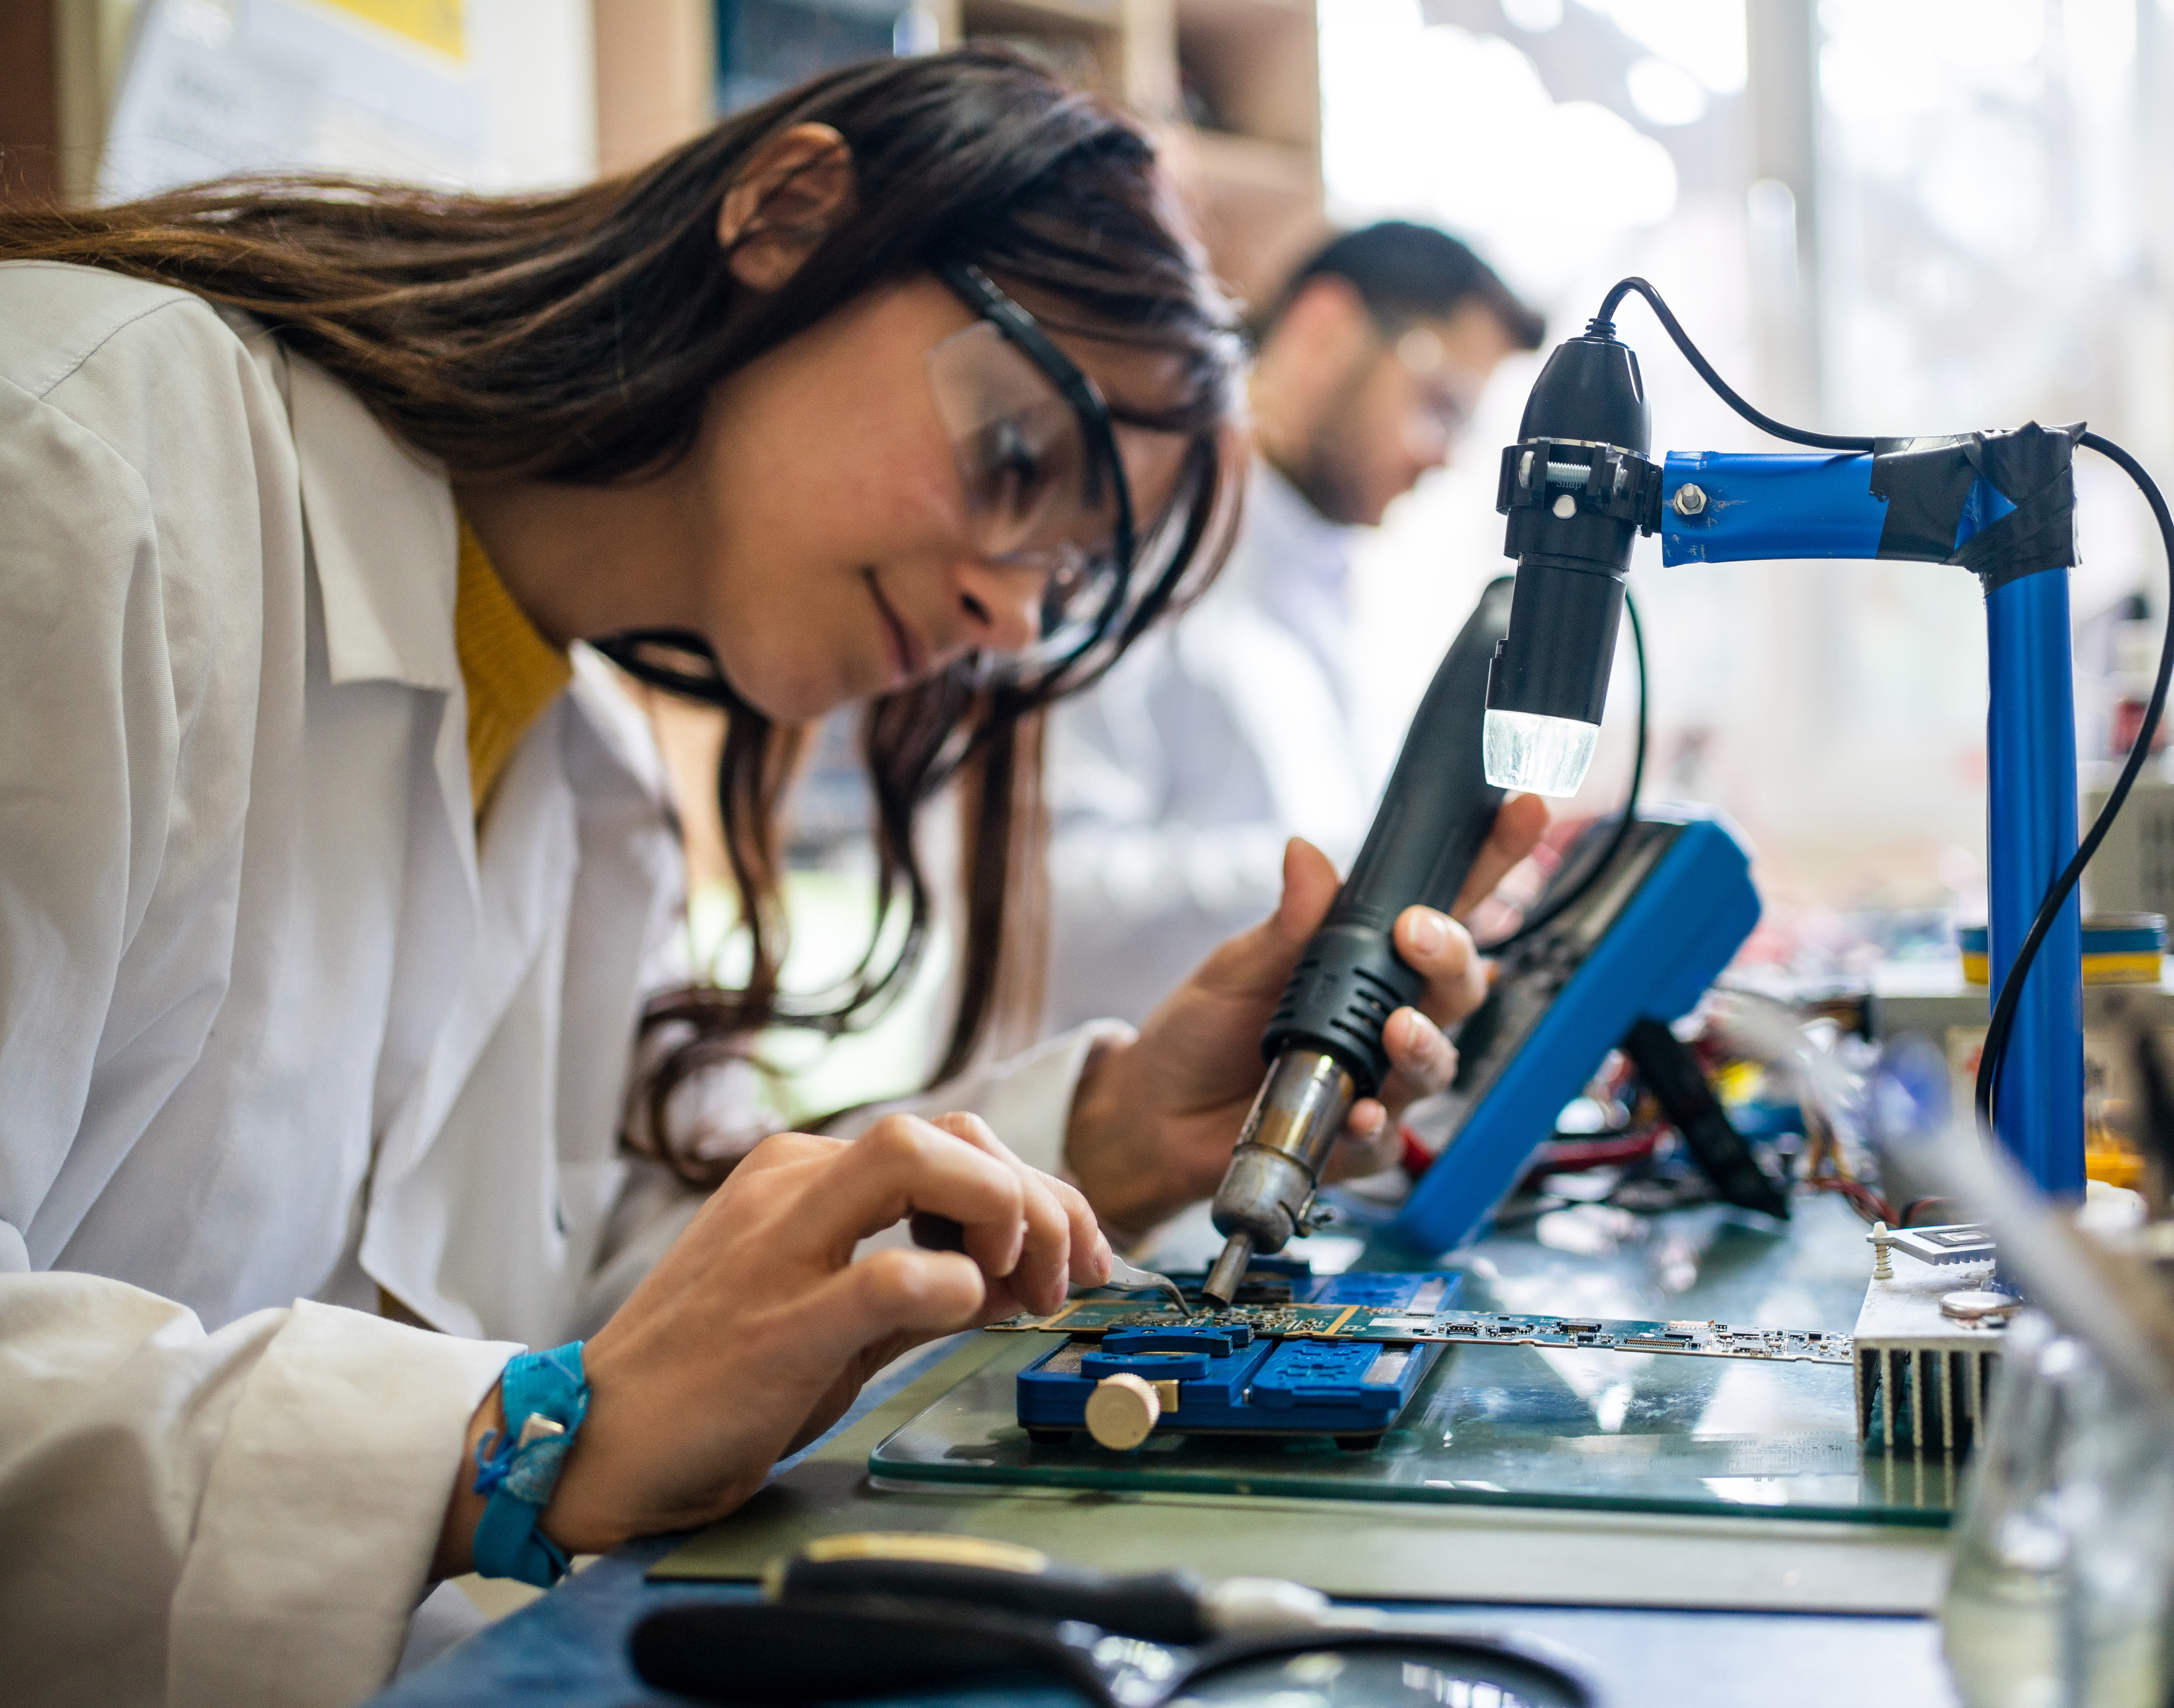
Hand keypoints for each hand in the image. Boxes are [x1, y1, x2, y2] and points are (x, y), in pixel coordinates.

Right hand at [434, 1112, 1107, 1570]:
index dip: (1031, 1188)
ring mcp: (778, 1246)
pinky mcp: (776, 1322)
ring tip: (1018, 1289)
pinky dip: (952, 1287)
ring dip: (1004, 1214)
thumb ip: (922, 1284)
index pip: (949, 1139)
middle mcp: (790, 1187)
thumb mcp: (832, 1315)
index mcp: (802, 1176)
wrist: (593, 1445)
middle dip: (1034, 1196)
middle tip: (1057, 1277)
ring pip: (918, 1157)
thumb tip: (1018, 1277)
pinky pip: (890, 1274)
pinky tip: (967, 1315)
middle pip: (949, 1132)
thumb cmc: (714, 1381)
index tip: (1067, 1255)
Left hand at [1064, 796, 1547, 1232]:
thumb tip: (1306, 854)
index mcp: (1366, 962)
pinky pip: (1389, 1139)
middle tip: (1421, 935)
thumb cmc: (1201, 1031)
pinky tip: (1359, 1114)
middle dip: (1454, 957)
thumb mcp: (1236, 967)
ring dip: (1425, 1044)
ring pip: (1437, 1063)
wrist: (1153, 1113)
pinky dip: (1377, 1126)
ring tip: (1397, 1029)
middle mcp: (1385, 1018)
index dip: (1490, 862)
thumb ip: (1286, 923)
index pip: (1443, 907)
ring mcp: (1377, 1081)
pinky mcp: (1355, 1141)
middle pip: (1460, 986)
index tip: (1522, 812)